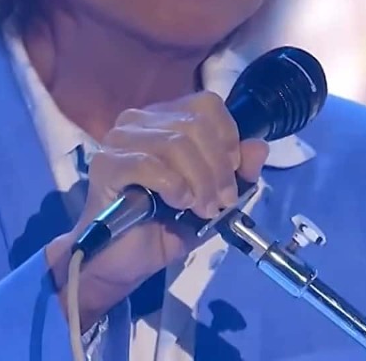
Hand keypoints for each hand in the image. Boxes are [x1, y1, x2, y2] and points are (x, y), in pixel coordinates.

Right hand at [45, 91, 270, 323]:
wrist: (124, 261)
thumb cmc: (165, 225)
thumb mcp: (214, 198)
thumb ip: (239, 173)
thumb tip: (259, 146)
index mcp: (166, 119)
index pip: (207, 104)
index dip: (227, 137)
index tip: (233, 173)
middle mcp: (140, 120)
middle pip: (195, 124)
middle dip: (218, 168)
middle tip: (221, 202)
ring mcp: (119, 139)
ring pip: (176, 144)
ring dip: (200, 181)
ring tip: (202, 208)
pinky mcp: (105, 164)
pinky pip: (149, 163)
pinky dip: (173, 185)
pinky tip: (178, 203)